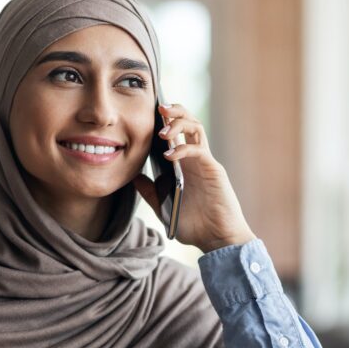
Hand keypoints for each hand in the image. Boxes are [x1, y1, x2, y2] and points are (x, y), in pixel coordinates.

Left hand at [132, 103, 256, 251]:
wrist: (215, 240)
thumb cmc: (194, 225)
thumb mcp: (163, 206)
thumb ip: (150, 191)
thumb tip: (132, 176)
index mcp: (184, 163)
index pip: (177, 132)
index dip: (165, 118)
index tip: (148, 111)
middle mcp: (196, 158)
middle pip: (189, 122)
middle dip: (174, 111)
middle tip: (158, 107)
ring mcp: (205, 162)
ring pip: (196, 128)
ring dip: (178, 123)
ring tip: (161, 131)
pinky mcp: (213, 170)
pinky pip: (198, 149)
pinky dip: (183, 148)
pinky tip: (169, 155)